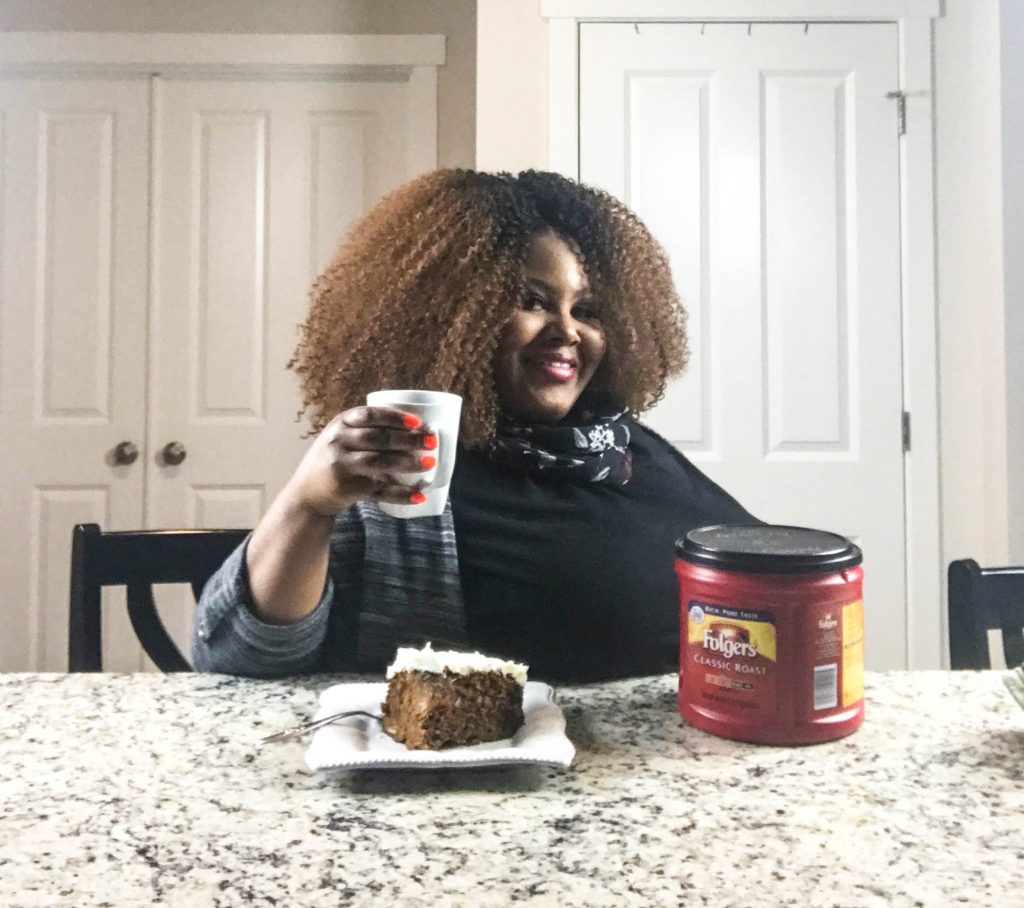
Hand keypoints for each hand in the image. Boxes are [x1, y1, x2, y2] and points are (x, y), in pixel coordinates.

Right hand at [284, 406, 437, 516]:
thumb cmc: (334, 461)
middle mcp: (338, 442)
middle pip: (378, 438)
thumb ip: (367, 430)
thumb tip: (417, 429)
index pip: (369, 415)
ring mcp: (342, 466)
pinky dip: (401, 494)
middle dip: (408, 439)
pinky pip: (379, 490)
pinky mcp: (348, 488)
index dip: (395, 417)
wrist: (306, 494)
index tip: (417, 422)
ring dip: (407, 462)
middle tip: (432, 441)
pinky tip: (419, 495)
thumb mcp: (342, 438)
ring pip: (380, 462)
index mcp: (341, 424)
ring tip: (429, 463)